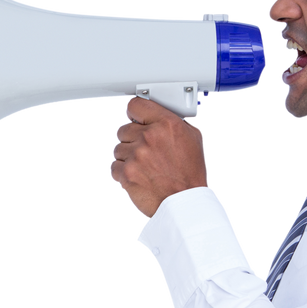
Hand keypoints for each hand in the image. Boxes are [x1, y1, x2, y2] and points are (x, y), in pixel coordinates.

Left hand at [109, 96, 208, 217]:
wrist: (183, 202)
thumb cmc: (189, 174)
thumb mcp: (192, 139)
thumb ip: (174, 124)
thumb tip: (160, 118)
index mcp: (166, 124)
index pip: (136, 105)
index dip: (135, 114)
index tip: (136, 120)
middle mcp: (149, 137)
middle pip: (124, 129)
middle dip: (133, 139)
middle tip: (145, 151)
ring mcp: (135, 155)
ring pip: (118, 149)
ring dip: (128, 157)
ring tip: (144, 167)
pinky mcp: (126, 173)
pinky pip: (114, 166)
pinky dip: (123, 172)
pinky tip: (138, 176)